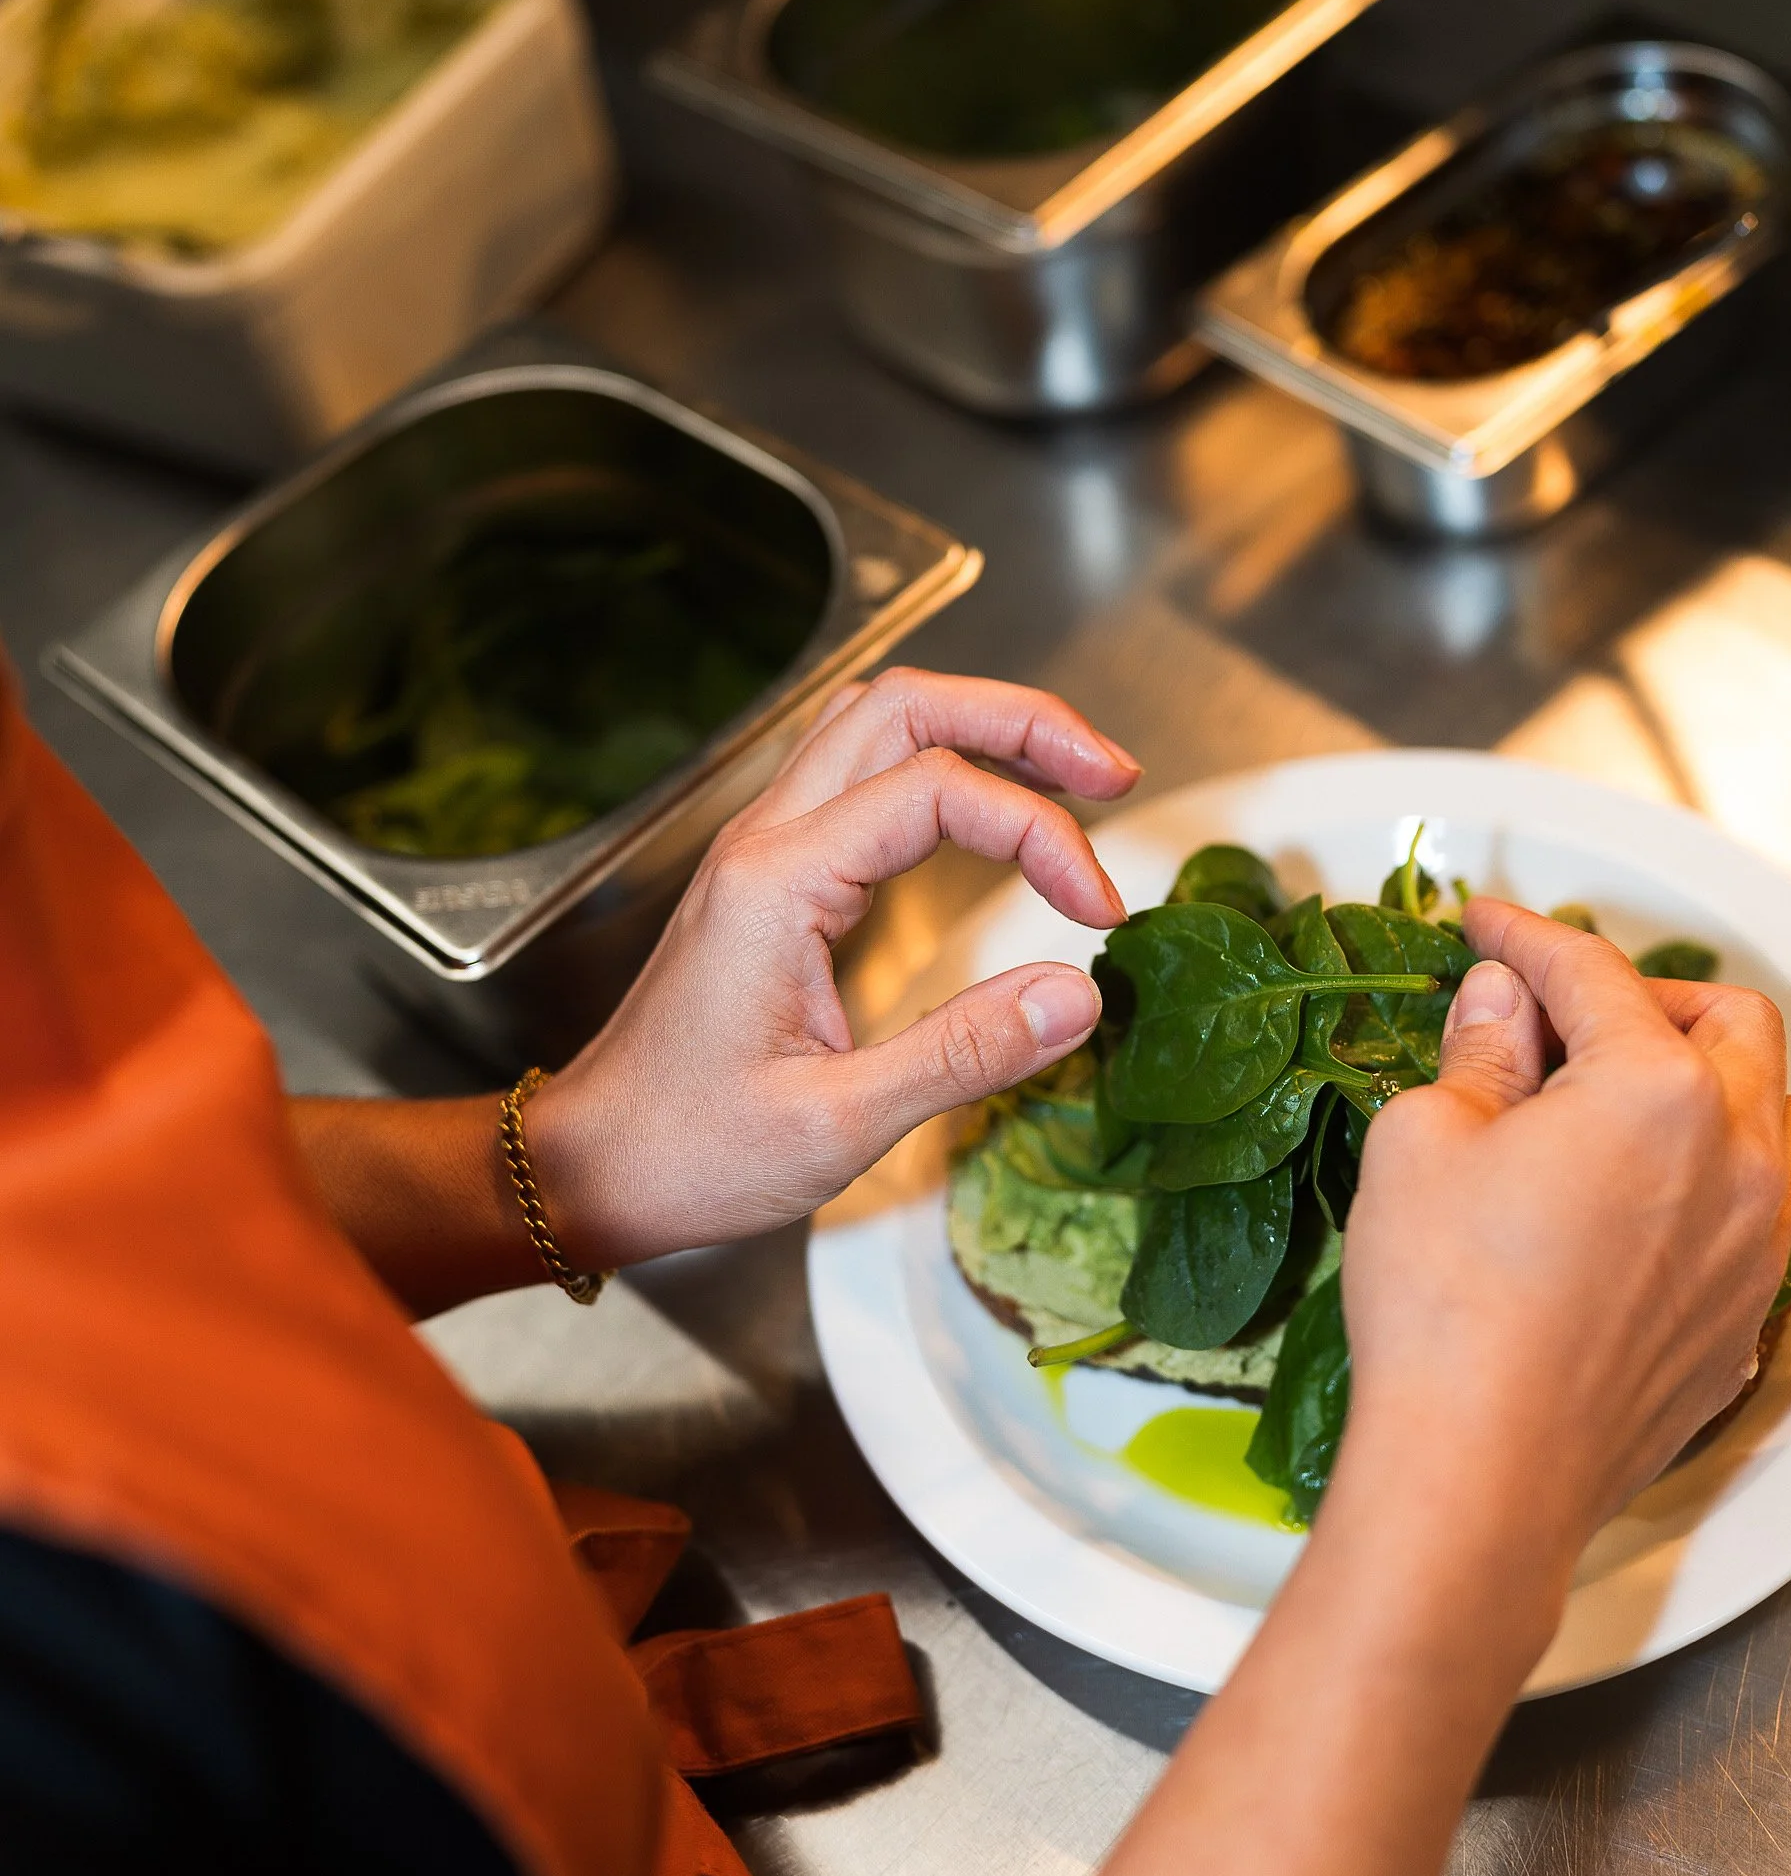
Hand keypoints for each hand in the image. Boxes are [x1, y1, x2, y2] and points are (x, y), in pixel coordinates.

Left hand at [526, 669, 1136, 1266]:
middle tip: (1114, 777)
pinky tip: (989, 815)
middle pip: (904, 706)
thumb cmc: (689, 1152)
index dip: (1041, 835)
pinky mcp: (770, 880)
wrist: (590, 1168)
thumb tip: (1078, 997)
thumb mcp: (838, 1125)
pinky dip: (939, 770)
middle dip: (1022, 723)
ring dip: (979, 729)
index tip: (1100, 914)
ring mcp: (762, 852)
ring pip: (876, 724)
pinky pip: (857, 777)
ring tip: (1070, 776)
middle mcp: (765, 843)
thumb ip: (963, 1055)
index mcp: (777, 884)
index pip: (938, 792)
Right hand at [1334, 900, 1790, 1635]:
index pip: (1592, 974)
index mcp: (1656, 1088)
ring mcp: (1755, 1245)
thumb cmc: (1444, 1307)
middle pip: (1730, 1022)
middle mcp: (1736, 1155)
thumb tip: (1500, 1005)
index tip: (1483, 928)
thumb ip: (1478, 1054)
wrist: (1481, 1473)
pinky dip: (1718, 1177)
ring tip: (1633, 1095)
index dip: (1525, 937)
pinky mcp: (1743, 1322)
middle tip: (1563, 1007)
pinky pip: (1766, 1216)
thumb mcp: (1424, 1144)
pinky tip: (1644, 1199)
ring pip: (1783, 1118)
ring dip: (1718, 1080)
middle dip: (1649, 992)